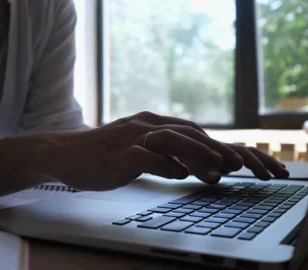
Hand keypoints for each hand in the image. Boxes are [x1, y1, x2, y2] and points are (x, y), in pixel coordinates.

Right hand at [47, 111, 288, 190]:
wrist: (65, 153)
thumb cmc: (104, 155)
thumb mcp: (137, 150)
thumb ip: (163, 154)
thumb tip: (191, 168)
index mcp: (153, 123)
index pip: (193, 131)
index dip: (218, 144)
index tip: (242, 161)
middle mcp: (146, 126)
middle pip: (189, 133)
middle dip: (217, 149)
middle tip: (242, 166)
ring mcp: (131, 138)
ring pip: (171, 140)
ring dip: (197, 154)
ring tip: (219, 170)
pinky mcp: (118, 155)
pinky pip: (145, 157)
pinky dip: (165, 165)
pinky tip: (179, 175)